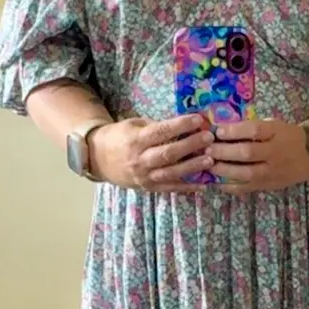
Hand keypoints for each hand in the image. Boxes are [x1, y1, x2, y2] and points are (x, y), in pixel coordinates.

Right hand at [90, 115, 214, 190]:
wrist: (98, 158)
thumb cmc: (119, 137)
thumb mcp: (134, 125)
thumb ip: (157, 127)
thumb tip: (184, 124)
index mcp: (136, 140)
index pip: (161, 131)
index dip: (181, 125)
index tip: (198, 119)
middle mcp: (139, 159)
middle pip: (168, 153)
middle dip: (191, 146)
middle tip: (209, 138)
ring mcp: (143, 176)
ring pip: (171, 173)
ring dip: (192, 167)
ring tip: (210, 160)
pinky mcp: (147, 188)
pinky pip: (169, 188)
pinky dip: (186, 187)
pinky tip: (203, 184)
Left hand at [209, 119, 308, 192]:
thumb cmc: (286, 136)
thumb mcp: (274, 124)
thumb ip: (252, 127)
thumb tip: (221, 128)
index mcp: (276, 133)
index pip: (254, 130)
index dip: (234, 131)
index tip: (218, 130)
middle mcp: (274, 153)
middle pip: (247, 153)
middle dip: (224, 151)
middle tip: (207, 148)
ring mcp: (270, 171)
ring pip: (245, 173)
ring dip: (223, 169)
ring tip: (208, 164)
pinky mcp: (266, 185)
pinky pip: (245, 188)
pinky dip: (228, 186)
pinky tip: (215, 181)